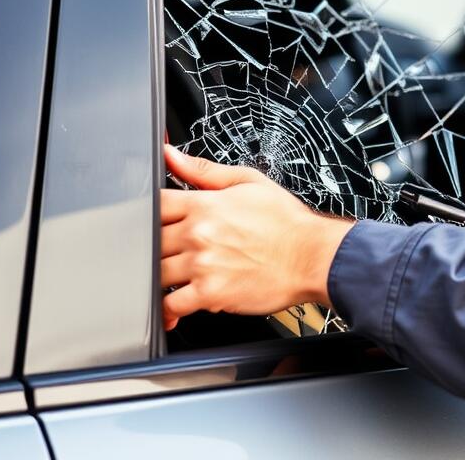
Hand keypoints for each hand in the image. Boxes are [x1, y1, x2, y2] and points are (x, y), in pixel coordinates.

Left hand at [160, 145, 352, 330]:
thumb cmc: (287, 222)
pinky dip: (167, 310)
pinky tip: (173, 308)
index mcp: (205, 204)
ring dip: (160, 278)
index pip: (155, 204)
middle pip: (150, 241)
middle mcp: (199, 233)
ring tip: (172, 278)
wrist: (314, 256)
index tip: (158, 223)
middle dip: (155, 248)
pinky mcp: (211, 294)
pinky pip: (171, 305)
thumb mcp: (249, 182)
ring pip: (156, 273)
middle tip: (168, 253)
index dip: (150, 214)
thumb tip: (171, 154)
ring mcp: (203, 264)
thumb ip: (204, 170)